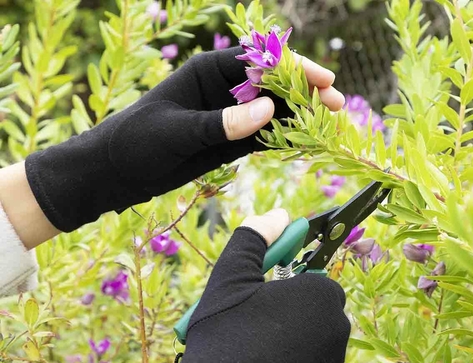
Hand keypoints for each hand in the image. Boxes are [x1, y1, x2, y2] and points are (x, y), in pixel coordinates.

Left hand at [25, 47, 343, 232]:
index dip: (293, 68)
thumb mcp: (177, 131)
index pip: (259, 62)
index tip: (321, 79)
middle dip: (304, 92)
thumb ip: (221, 122)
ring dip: (298, 117)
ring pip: (271, 112)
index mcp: (208, 72)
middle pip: (272, 85)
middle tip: (335, 104)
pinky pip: (261, 136)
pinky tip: (303, 143)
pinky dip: (282, 138)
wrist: (118, 171)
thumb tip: (267, 109)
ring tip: (327, 125)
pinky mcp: (227, 142)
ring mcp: (227, 117)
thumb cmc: (137, 141)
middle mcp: (222, 90)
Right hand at [146, 209, 350, 362]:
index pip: (314, 279)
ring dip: (293, 337)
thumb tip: (280, 214)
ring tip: (257, 346)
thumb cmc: (226, 328)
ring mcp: (333, 362)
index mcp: (321, 293)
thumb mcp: (232, 272)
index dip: (287, 284)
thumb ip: (257, 235)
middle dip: (292, 311)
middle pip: (315, 308)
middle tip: (257, 321)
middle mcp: (338, 326)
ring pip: (314, 337)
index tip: (264, 294)